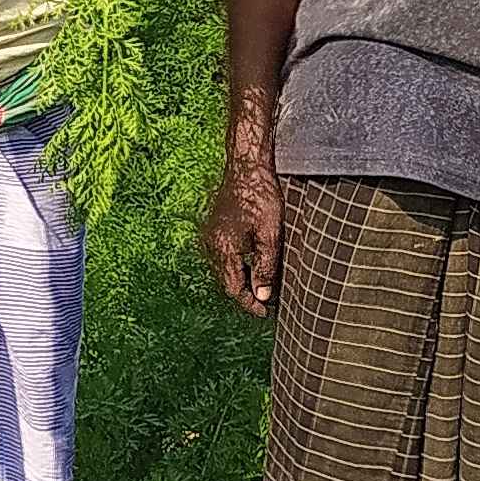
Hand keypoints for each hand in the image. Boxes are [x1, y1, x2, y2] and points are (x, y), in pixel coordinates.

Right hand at [202, 159, 282, 316]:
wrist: (247, 167)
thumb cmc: (260, 197)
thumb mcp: (269, 235)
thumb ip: (265, 268)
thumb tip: (263, 296)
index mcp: (223, 249)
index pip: (233, 289)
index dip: (250, 303)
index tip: (266, 313)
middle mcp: (211, 245)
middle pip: (226, 281)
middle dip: (246, 294)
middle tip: (268, 303)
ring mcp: (210, 236)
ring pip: (224, 270)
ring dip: (242, 280)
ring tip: (263, 286)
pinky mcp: (214, 229)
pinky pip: (223, 256)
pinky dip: (237, 265)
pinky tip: (253, 264)